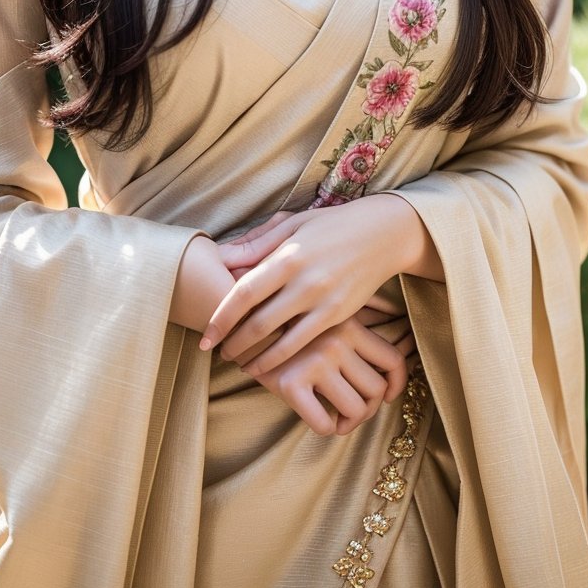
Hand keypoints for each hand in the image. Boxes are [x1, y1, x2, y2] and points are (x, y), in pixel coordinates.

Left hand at [202, 195, 414, 371]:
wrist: (382, 234)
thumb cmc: (330, 225)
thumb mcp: (292, 224)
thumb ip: (256, 244)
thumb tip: (220, 257)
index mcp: (288, 256)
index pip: (244, 293)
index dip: (220, 319)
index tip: (205, 337)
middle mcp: (305, 282)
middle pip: (258, 323)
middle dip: (234, 344)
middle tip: (217, 353)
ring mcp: (324, 302)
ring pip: (282, 342)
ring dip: (257, 358)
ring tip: (241, 363)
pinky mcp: (339, 316)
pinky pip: (305, 343)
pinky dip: (284, 358)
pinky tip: (271, 363)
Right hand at [239, 316, 413, 436]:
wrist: (241, 318)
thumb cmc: (291, 317)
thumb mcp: (327, 308)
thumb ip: (356, 317)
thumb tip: (389, 326)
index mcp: (348, 323)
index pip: (393, 360)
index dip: (396, 384)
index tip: (388, 395)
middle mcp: (335, 341)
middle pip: (376, 390)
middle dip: (368, 407)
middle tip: (353, 407)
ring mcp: (313, 362)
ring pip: (355, 410)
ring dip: (349, 421)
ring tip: (337, 416)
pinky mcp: (289, 383)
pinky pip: (324, 424)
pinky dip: (327, 428)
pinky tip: (318, 417)